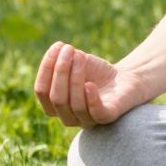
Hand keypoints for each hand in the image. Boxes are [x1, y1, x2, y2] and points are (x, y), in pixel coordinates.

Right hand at [33, 41, 152, 128]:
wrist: (124, 78)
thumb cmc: (95, 72)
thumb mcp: (75, 63)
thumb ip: (61, 61)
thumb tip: (55, 51)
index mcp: (54, 105)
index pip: (41, 91)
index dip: (46, 68)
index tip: (58, 46)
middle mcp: (67, 117)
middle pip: (56, 99)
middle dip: (61, 71)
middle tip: (70, 49)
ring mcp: (87, 120)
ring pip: (75, 105)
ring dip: (76, 77)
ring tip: (81, 56)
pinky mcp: (106, 118)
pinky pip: (96, 114)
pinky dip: (91, 99)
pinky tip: (90, 84)